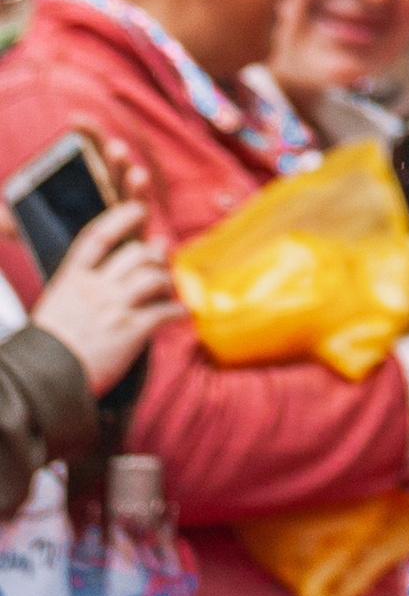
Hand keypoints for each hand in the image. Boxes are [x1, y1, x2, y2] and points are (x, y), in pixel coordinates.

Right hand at [32, 199, 178, 393]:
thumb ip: (82, 285)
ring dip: (167, 282)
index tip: (140, 211)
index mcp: (72, 279)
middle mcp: (95, 288)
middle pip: (137, 253)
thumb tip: (109, 273)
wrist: (41, 384)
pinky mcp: (130, 332)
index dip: (122, 217)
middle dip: (155, 255)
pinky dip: (177, 311)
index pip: (99, 236)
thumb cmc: (48, 349)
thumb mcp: (56, 305)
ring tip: (168, 290)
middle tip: (161, 262)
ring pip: (154, 277)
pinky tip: (180, 314)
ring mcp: (113, 308)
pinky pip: (164, 311)